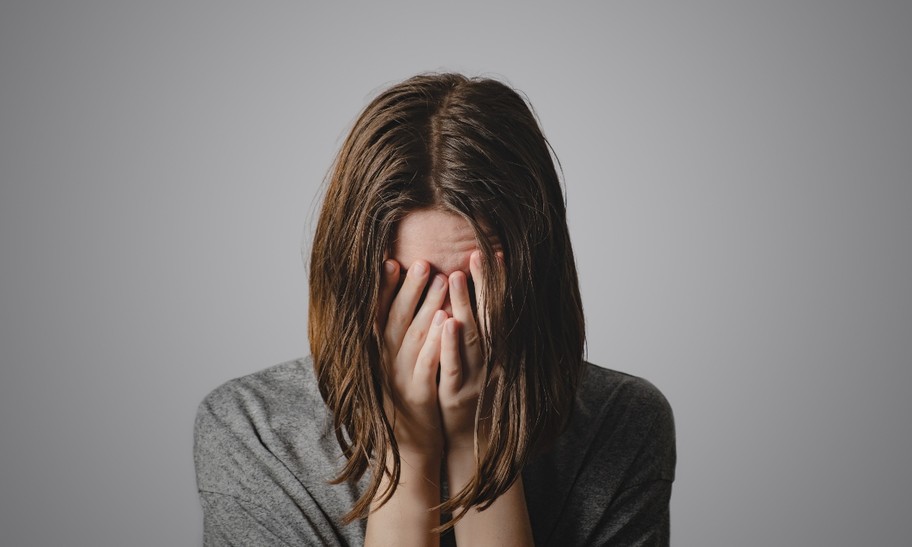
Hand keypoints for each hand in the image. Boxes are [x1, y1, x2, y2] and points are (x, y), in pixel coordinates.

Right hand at [377, 258, 449, 460]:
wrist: (408, 448)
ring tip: (440, 280)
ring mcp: (401, 379)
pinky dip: (437, 342)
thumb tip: (395, 303)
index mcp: (379, 354)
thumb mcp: (392, 368)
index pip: (379, 315)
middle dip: (409, 289)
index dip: (384, 289)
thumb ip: (391, 339)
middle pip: (397, 320)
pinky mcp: (420, 395)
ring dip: (428, 306)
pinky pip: (428, 364)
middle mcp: (386, 363)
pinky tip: (448, 321)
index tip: (391, 261)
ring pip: (414, 337)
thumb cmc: (404, 400)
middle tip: (422, 262)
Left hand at [438, 250, 496, 456]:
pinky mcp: (455, 394)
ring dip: (466, 305)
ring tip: (457, 276)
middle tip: (478, 253)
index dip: (496, 282)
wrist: (470, 444)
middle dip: (485, 285)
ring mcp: (474, 377)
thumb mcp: (482, 364)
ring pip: (472, 337)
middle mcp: (491, 361)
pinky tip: (447, 322)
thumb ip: (482, 332)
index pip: (497, 309)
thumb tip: (473, 296)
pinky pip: (453, 366)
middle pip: (489, 317)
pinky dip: (451, 344)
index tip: (494, 253)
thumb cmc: (474, 396)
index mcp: (496, 351)